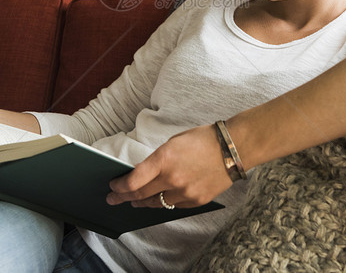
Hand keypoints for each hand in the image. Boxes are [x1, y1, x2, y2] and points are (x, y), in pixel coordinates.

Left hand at [106, 124, 233, 208]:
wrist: (232, 148)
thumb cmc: (202, 140)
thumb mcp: (173, 142)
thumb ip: (156, 160)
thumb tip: (141, 174)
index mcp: (164, 160)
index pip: (133, 181)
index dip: (119, 187)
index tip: (112, 187)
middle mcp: (173, 179)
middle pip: (141, 195)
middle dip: (123, 197)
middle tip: (113, 199)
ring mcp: (185, 193)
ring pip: (157, 204)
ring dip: (143, 202)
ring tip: (134, 200)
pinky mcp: (197, 201)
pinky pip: (174, 206)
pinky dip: (164, 202)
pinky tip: (159, 199)